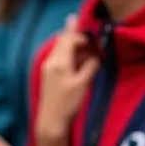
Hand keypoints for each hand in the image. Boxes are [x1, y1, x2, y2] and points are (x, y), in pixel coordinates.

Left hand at [34, 15, 99, 145]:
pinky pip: (58, 57)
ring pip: (60, 49)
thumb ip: (90, 66)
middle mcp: (51, 61)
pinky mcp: (48, 74)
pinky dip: (67, 53)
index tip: (92, 34)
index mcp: (59, 62)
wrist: (51, 121)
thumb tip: (96, 56)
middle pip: (62, 41)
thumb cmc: (68, 103)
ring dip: (71, 44)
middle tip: (82, 25)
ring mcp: (48, 68)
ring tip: (83, 42)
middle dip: (74, 34)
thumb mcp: (82, 84)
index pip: (69, 39)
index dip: (80, 34)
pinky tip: (76, 57)